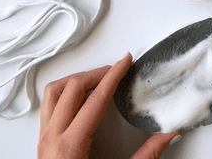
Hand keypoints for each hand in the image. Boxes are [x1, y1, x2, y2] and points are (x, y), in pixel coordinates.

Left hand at [38, 53, 179, 158]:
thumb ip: (147, 155)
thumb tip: (168, 133)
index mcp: (71, 145)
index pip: (96, 97)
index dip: (113, 74)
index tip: (125, 61)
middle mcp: (52, 137)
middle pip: (73, 87)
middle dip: (98, 72)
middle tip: (118, 69)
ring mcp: (44, 138)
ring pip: (54, 91)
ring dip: (78, 79)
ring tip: (99, 78)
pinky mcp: (42, 140)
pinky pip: (50, 103)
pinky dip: (66, 91)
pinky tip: (81, 96)